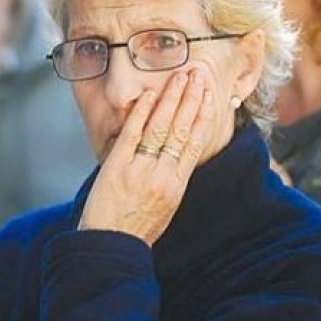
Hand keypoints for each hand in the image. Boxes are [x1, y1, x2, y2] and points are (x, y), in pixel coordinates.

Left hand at [78, 68, 214, 245]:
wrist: (110, 245)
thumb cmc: (136, 228)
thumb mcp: (165, 206)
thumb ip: (171, 180)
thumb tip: (176, 157)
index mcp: (177, 185)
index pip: (195, 143)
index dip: (204, 116)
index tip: (210, 96)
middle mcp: (163, 175)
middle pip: (182, 130)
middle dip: (191, 99)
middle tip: (197, 75)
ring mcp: (140, 170)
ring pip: (160, 129)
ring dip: (171, 100)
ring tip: (180, 77)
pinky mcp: (117, 168)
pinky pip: (132, 136)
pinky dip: (141, 114)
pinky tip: (150, 96)